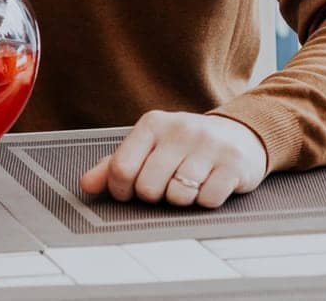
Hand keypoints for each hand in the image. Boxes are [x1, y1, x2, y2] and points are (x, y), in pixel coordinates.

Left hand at [80, 111, 268, 208]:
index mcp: (152, 124)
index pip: (121, 168)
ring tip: (187, 184)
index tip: (128, 192)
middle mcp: (180, 130)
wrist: (239, 135)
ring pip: (179, 196)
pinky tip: (209, 185)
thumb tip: (86, 185)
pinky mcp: (234, 163)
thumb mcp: (148, 146)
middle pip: (149, 188)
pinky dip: (206, 201)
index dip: (121, 190)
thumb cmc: (184, 145)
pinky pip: (208, 200)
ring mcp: (208, 145)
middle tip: (164, 186)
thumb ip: (114, 164)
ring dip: (181, 200)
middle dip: (154, 196)